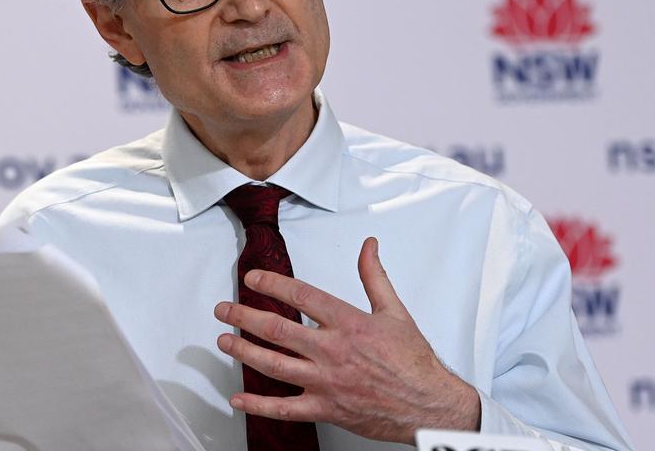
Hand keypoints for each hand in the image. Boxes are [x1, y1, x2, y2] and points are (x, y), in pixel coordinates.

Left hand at [213, 237, 479, 443]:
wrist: (429, 405)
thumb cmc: (414, 362)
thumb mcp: (395, 311)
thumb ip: (374, 276)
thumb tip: (368, 246)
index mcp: (349, 324)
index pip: (302, 297)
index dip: (273, 284)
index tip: (254, 278)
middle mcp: (333, 352)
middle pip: (278, 330)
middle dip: (245, 317)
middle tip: (225, 310)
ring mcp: (327, 382)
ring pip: (275, 365)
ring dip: (245, 352)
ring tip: (225, 342)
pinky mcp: (326, 408)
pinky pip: (285, 408)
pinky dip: (259, 405)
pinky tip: (240, 398)